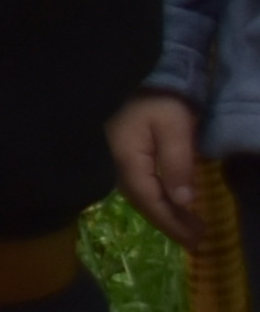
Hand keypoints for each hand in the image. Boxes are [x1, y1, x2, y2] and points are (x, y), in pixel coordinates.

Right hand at [113, 89, 209, 241]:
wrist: (131, 70)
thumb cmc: (157, 97)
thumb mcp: (174, 128)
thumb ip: (178, 164)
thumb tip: (184, 202)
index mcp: (127, 159)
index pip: (150, 200)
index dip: (172, 222)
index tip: (195, 241)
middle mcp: (116, 163)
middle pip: (143, 201)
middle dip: (170, 222)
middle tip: (197, 241)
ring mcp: (114, 157)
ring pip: (139, 194)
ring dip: (164, 213)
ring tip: (189, 227)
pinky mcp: (119, 152)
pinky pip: (137, 184)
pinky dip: (156, 199)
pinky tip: (170, 202)